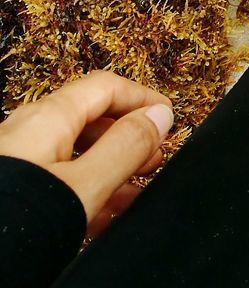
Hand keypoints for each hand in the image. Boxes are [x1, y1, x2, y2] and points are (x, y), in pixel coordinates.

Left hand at [0, 71, 173, 236]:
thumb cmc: (21, 223)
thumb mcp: (85, 187)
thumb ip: (126, 147)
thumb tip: (160, 114)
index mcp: (48, 117)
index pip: (106, 86)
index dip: (143, 98)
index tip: (171, 119)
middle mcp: (27, 130)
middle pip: (88, 116)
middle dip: (128, 134)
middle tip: (157, 159)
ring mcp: (14, 161)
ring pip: (72, 151)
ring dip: (109, 166)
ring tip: (136, 192)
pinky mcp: (8, 191)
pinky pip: (53, 176)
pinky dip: (84, 187)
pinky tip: (101, 216)